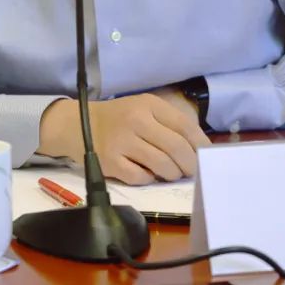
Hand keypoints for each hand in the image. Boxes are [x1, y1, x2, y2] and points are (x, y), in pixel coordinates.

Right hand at [38, 93, 210, 184]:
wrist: (77, 124)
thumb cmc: (119, 117)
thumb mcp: (143, 108)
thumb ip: (169, 122)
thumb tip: (198, 147)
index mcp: (148, 105)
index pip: (184, 126)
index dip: (200, 143)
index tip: (208, 155)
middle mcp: (136, 121)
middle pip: (176, 148)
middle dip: (190, 164)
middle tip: (193, 171)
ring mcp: (122, 142)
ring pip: (162, 165)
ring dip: (173, 173)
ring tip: (173, 173)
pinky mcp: (111, 163)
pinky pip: (141, 177)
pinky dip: (150, 179)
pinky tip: (149, 174)